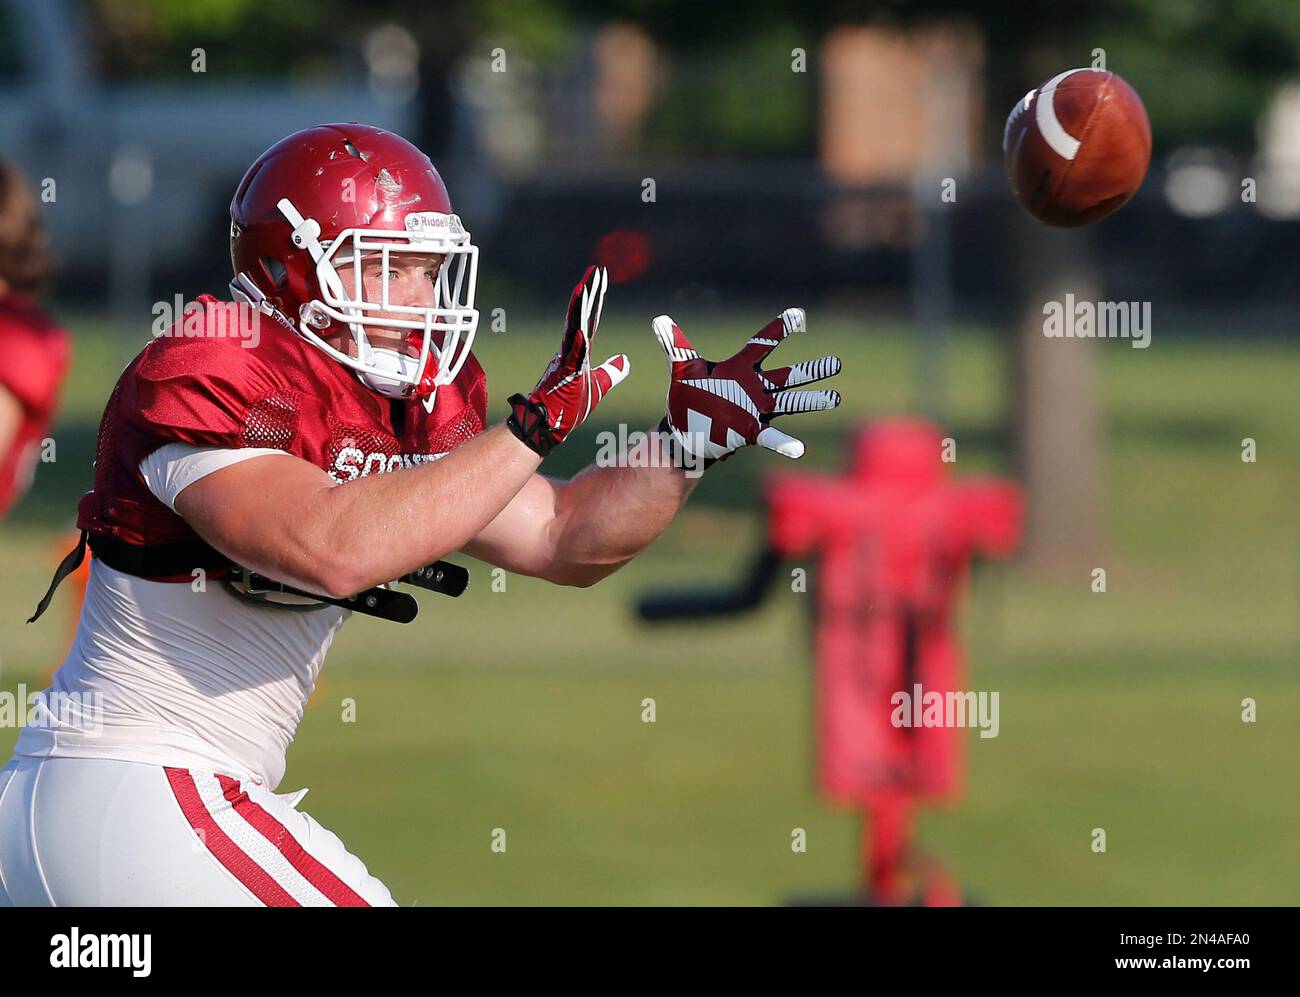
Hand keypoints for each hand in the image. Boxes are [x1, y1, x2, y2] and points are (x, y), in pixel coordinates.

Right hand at [507, 266, 629, 455]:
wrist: (547, 425)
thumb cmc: (568, 407)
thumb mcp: (598, 386)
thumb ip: (611, 372)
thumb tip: (625, 361)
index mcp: (579, 351)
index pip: (590, 319)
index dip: (596, 299)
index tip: (600, 278)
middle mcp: (571, 350)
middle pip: (582, 316)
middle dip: (589, 292)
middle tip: (595, 270)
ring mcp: (566, 359)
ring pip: (574, 327)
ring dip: (580, 307)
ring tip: (585, 285)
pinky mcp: (565, 373)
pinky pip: (573, 354)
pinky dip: (577, 341)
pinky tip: (582, 329)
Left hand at [653, 307, 840, 461]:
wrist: (684, 432)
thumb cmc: (687, 399)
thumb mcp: (683, 369)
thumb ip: (674, 345)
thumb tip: (658, 320)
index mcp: (740, 368)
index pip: (763, 344)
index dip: (779, 330)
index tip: (798, 315)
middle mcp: (754, 388)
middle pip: (788, 376)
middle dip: (812, 370)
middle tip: (836, 363)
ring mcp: (756, 410)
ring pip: (790, 402)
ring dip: (812, 401)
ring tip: (835, 397)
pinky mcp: (750, 431)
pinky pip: (771, 437)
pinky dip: (784, 443)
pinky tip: (799, 449)